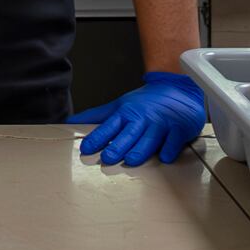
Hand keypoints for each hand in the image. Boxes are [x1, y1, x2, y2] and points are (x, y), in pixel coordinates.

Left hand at [71, 71, 206, 166]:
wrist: (178, 89)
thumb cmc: (146, 102)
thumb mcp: (120, 105)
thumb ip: (97, 116)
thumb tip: (71, 122)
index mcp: (126, 113)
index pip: (109, 126)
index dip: (98, 137)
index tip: (86, 148)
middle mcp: (143, 118)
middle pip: (129, 133)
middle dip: (118, 145)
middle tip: (107, 157)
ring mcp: (161, 124)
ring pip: (149, 139)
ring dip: (140, 149)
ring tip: (130, 160)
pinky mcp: (179, 129)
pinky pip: (174, 140)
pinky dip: (169, 148)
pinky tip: (164, 157)